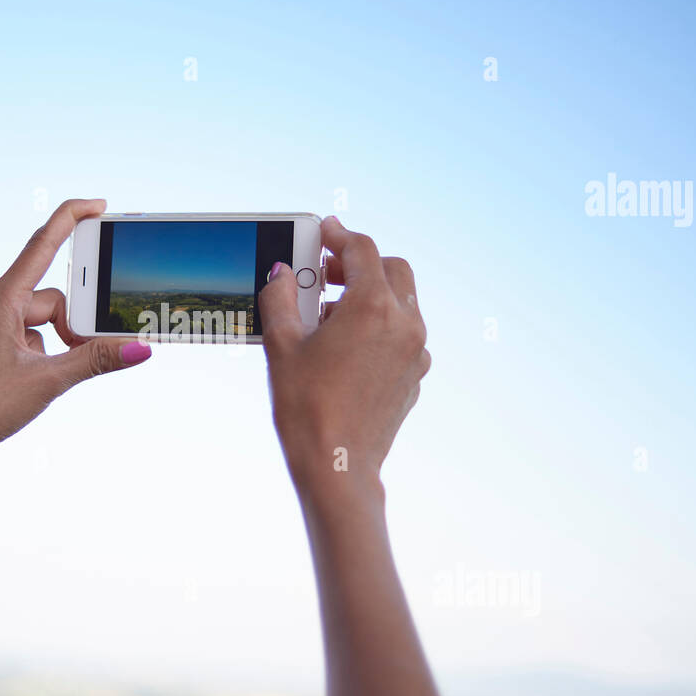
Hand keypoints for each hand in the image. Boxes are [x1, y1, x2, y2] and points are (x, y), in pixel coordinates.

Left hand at [0, 198, 150, 464]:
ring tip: (30, 385)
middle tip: (73, 359)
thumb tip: (138, 347)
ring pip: (22, 326)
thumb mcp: (48, 382)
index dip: (72, 219)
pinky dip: (15, 358)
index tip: (98, 206)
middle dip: (64, 329)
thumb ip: (95, 360)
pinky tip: (5, 386)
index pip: (43, 245)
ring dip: (39, 350)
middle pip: (42, 302)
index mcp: (0, 301)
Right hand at [258, 216, 429, 492]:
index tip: (324, 230)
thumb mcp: (282, 345)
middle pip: (392, 269)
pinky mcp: (414, 376)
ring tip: (328, 314)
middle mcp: (404, 324)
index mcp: (373, 307)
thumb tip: (281, 273)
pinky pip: (402, 334)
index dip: (340, 236)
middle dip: (360, 263)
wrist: (336, 465)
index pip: (362, 251)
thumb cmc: (306, 407)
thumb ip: (280, 298)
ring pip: (402, 302)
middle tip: (326, 272)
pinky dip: (380, 325)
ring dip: (371, 295)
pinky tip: (346, 346)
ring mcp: (415, 352)